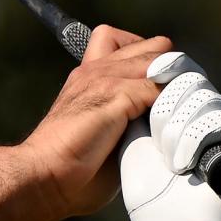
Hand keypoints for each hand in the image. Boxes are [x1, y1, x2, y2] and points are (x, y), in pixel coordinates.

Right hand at [18, 26, 172, 220]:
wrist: (43, 176)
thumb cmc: (70, 169)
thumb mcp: (101, 134)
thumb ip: (126, 121)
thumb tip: (161, 126)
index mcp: (88, 77)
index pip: (123, 43)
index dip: (150, 62)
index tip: (158, 93)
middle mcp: (95, 70)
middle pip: (152, 45)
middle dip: (171, 70)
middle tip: (175, 104)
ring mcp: (103, 79)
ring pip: (159, 61)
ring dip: (175, 86)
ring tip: (177, 115)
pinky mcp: (113, 95)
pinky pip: (158, 87)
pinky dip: (168, 106)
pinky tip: (165, 129)